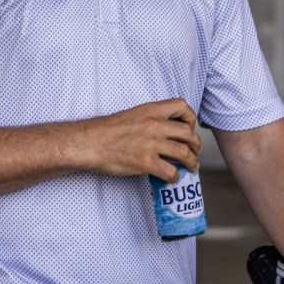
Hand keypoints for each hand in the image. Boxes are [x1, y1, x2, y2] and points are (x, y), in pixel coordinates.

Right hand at [83, 98, 200, 181]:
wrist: (88, 142)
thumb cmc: (105, 130)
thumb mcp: (130, 115)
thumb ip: (148, 119)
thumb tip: (162, 131)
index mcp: (150, 111)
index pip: (182, 106)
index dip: (190, 118)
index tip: (188, 127)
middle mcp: (154, 125)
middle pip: (188, 133)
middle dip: (196, 145)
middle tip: (194, 151)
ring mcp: (151, 144)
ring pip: (184, 154)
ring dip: (191, 162)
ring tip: (191, 167)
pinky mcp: (145, 162)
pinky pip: (171, 172)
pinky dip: (174, 177)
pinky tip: (170, 178)